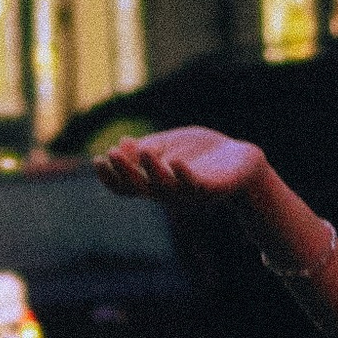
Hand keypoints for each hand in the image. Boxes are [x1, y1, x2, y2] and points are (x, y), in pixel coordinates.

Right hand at [97, 127, 267, 208]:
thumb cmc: (202, 155)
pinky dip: (185, 175)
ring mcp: (190, 193)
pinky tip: (176, 161)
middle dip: (125, 172)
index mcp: (155, 183)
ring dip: (152, 171)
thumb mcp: (169, 148)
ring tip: (143, 151)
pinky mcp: (212, 189)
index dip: (110, 177)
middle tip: (111, 155)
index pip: (126, 186)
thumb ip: (147, 149)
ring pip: (166, 188)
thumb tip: (120, 144)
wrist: (241, 162)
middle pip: (140, 188)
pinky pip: (196, 186)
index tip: (96, 160)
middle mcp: (169, 193)